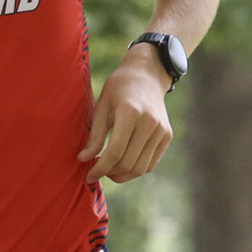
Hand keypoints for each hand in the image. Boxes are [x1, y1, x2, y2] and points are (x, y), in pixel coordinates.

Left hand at [78, 50, 172, 182]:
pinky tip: (123, 163)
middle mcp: (150, 123)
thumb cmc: (118, 90)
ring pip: (141, 168)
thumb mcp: (102, 107)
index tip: (88, 176)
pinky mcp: (167, 136)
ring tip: (109, 169)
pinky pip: (150, 164)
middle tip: (97, 170)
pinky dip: (135, 169)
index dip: (100, 168)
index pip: (115, 152)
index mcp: (130, 113)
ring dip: (122, 175)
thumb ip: (95, 136)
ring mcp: (161, 130)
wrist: (146, 76)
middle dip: (109, 173)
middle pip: (128, 163)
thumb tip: (83, 160)